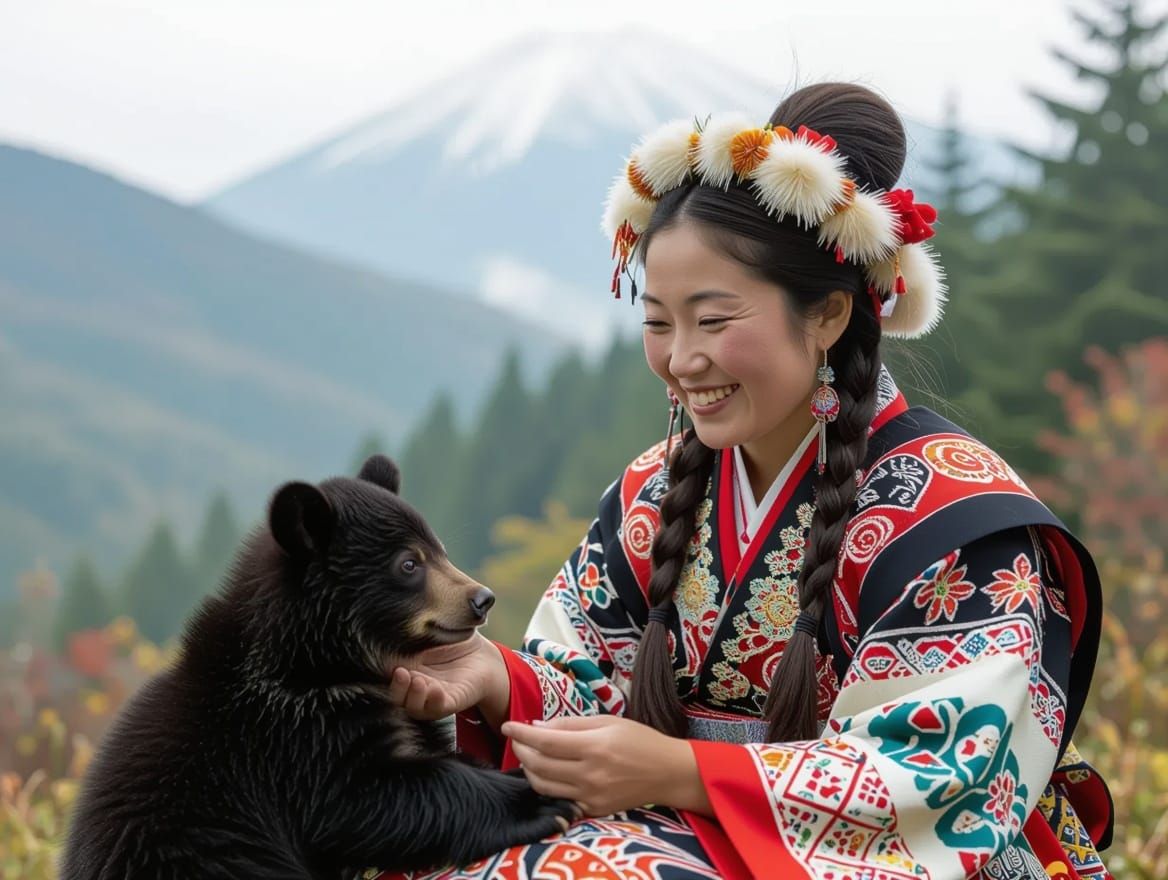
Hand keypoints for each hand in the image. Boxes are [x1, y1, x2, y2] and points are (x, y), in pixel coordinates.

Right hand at [388, 633, 508, 721]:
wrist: (481, 654)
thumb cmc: (453, 641)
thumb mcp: (432, 633)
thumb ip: (415, 634)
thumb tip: (394, 625)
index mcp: (406, 669)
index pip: (387, 675)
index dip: (383, 671)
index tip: (385, 660)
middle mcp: (414, 686)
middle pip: (396, 695)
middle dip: (397, 687)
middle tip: (400, 672)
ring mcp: (431, 696)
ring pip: (413, 706)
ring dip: (413, 696)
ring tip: (418, 681)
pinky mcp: (451, 701)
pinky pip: (438, 707)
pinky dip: (434, 702)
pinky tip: (435, 690)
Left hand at [500, 715, 709, 816]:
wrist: (668, 773)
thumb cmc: (640, 740)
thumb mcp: (607, 721)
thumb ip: (570, 724)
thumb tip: (538, 727)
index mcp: (594, 747)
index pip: (545, 741)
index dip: (522, 733)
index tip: (508, 725)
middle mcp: (590, 775)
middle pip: (539, 765)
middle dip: (521, 750)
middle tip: (518, 738)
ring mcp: (591, 796)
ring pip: (543, 786)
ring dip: (529, 770)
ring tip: (529, 755)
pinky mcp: (592, 810)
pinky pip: (559, 799)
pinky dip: (546, 786)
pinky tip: (546, 773)